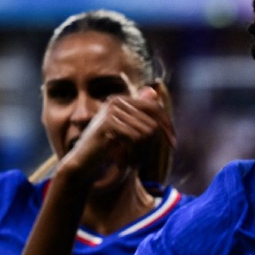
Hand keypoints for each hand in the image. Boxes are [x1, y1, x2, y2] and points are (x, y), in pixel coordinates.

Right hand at [58, 86, 174, 185]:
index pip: (155, 108)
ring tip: (130, 162)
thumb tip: (154, 90)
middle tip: (145, 161)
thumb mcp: (130, 136)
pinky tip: (124, 162)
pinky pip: (136, 138)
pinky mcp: (108, 123)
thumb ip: (143, 118)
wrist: (82, 164)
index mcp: (122, 101)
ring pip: (147, 131)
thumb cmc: (106, 151)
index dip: (167, 126)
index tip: (173, 144)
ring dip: (143, 152)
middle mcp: (116, 101)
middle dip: (155, 144)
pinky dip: (135, 153)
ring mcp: (111, 110)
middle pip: (153, 121)